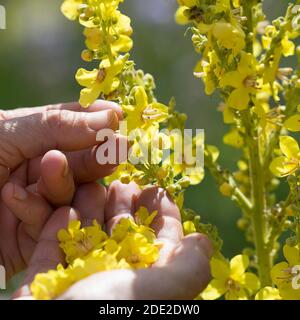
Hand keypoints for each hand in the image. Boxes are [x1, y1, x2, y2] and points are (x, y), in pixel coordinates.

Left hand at [0, 101, 124, 278]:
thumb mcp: (3, 131)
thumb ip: (57, 124)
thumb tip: (112, 115)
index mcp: (36, 138)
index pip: (76, 127)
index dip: (99, 122)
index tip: (119, 119)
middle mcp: (43, 169)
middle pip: (82, 162)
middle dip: (96, 156)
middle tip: (119, 148)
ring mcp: (42, 202)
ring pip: (73, 193)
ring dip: (63, 182)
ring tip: (48, 168)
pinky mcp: (37, 234)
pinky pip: (53, 224)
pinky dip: (37, 212)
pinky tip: (13, 199)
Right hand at [15, 182, 211, 299]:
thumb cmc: (105, 317)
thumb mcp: (159, 294)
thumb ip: (187, 269)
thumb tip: (202, 243)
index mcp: (146, 286)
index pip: (161, 243)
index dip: (162, 215)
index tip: (156, 189)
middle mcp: (115, 284)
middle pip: (123, 236)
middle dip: (124, 207)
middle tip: (122, 183)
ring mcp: (79, 284)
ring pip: (88, 238)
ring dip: (90, 210)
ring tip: (93, 186)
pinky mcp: (45, 283)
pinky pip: (53, 250)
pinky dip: (59, 229)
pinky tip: (66, 209)